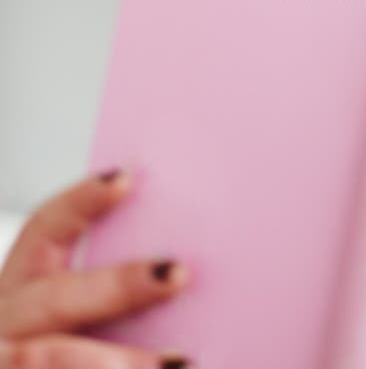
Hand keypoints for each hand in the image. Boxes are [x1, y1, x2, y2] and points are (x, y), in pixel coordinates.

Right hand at [0, 170, 189, 367]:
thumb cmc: (59, 344)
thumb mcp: (57, 316)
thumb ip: (101, 298)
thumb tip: (183, 270)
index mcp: (17, 293)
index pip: (43, 233)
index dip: (79, 204)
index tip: (126, 179)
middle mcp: (3, 329)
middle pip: (55, 301)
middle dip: (117, 287)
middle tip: (177, 273)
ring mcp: (6, 360)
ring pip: (50, 357)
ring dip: (120, 364)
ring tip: (184, 362)